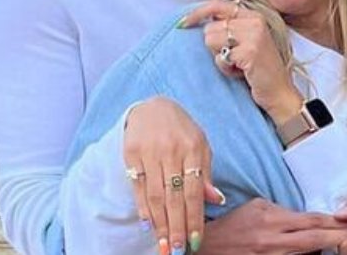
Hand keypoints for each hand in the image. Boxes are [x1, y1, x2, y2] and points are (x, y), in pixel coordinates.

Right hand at [124, 97, 226, 254]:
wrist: (152, 106)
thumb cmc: (182, 130)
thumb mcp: (200, 146)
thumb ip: (206, 173)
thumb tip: (215, 200)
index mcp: (193, 148)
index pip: (194, 191)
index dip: (194, 218)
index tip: (196, 241)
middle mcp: (171, 150)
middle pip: (173, 197)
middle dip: (176, 227)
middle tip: (178, 251)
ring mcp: (149, 151)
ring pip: (155, 195)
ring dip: (160, 224)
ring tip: (164, 245)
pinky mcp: (131, 153)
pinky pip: (138, 187)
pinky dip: (143, 208)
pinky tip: (149, 224)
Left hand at [185, 0, 302, 123]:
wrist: (279, 92)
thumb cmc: (258, 69)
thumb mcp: (247, 41)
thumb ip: (229, 27)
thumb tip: (199, 21)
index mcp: (253, 15)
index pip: (217, 5)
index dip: (197, 13)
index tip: (182, 23)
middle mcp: (255, 21)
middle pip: (210, 28)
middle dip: (215, 47)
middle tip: (233, 58)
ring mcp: (254, 35)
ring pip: (211, 40)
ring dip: (220, 58)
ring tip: (237, 65)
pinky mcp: (250, 51)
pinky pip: (220, 58)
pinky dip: (225, 69)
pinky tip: (241, 72)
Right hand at [200, 198, 346, 254]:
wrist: (207, 246)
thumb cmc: (233, 225)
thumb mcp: (256, 208)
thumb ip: (282, 211)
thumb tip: (305, 217)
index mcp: (272, 219)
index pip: (310, 220)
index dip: (334, 222)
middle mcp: (273, 240)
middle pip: (314, 240)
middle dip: (340, 238)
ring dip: (327, 251)